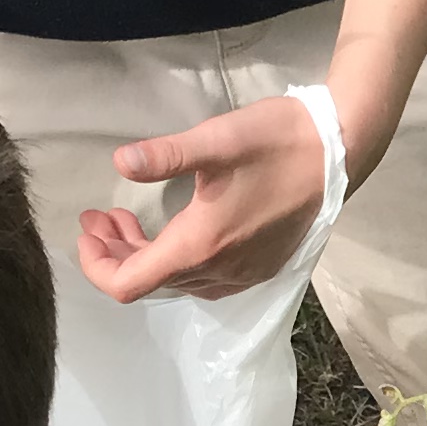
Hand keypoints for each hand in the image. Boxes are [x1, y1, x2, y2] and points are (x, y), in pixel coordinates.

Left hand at [76, 92, 334, 304]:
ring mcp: (242, 275)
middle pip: (148, 284)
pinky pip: (203, 280)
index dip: (96, 265)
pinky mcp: (259, 268)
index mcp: (200, 246)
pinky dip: (175, 260)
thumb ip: (165, 155)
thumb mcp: (216, 140)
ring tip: (126, 220)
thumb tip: (120, 162)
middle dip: (115, 253)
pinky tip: (172, 231)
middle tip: (97, 217)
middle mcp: (218, 272)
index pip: (128, 284)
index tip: (87, 230)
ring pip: (175, 282)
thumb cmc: (276, 141)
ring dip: (143, 256)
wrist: (339, 151)